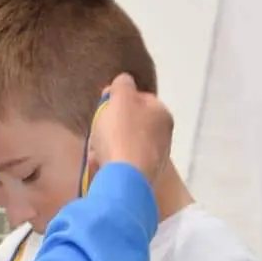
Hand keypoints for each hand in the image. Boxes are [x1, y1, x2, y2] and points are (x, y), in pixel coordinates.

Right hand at [88, 72, 172, 191]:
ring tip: (96, 151)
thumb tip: (124, 81)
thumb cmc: (121, 133)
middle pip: (132, 123)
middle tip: (98, 129)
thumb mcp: (119, 98)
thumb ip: (122, 84)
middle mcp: (165, 134)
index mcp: (162, 112)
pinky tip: (101, 165)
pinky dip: (112, 162)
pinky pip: (124, 163)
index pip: (140, 98)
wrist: (124, 179)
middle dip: (113, 125)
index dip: (119, 100)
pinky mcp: (145, 177)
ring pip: (126, 144)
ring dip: (110, 145)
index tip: (102, 107)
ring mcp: (157, 158)